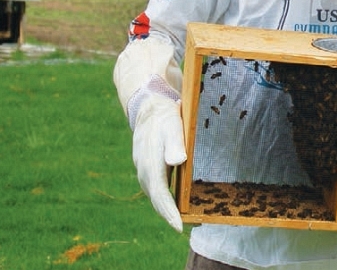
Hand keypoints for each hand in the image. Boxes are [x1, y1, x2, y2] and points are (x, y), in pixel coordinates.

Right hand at [131, 93, 186, 232]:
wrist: (149, 110)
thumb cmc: (164, 118)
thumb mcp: (172, 126)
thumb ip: (174, 144)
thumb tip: (177, 161)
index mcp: (150, 166)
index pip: (161, 196)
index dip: (170, 213)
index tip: (180, 227)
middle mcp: (145, 174)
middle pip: (158, 202)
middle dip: (172, 217)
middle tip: (191, 226)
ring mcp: (145, 174)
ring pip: (157, 198)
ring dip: (169, 211)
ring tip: (187, 220)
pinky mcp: (149, 171)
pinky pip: (158, 191)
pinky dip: (167, 201)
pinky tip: (178, 205)